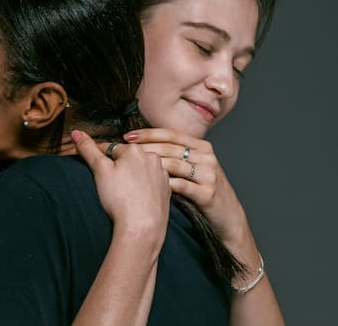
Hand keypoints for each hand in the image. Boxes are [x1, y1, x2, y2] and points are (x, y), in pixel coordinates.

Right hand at [71, 130, 170, 240]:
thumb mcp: (99, 170)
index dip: (99, 160)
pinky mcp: (167, 189)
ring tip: (122, 194)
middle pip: (126, 158)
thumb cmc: (120, 199)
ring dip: (131, 177)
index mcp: (134, 149)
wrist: (142, 227)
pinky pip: (151, 183)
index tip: (96, 173)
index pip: (109, 149)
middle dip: (117, 168)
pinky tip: (135, 199)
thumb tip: (76, 132)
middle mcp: (152, 157)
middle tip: (110, 186)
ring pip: (139, 170)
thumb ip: (88, 149)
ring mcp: (162, 173)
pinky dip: (143, 188)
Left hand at [123, 128, 248, 248]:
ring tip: (131, 168)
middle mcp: (207, 157)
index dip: (148, 133)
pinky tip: (148, 185)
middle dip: (144, 148)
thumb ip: (175, 155)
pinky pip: (182, 186)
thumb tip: (143, 146)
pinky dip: (164, 184)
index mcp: (202, 147)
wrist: (227, 216)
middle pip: (170, 148)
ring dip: (151, 165)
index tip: (127, 136)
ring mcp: (209, 175)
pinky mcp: (208, 193)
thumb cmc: (203, 190)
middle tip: (123, 150)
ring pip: (174, 165)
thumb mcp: (194, 168)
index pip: (171, 135)